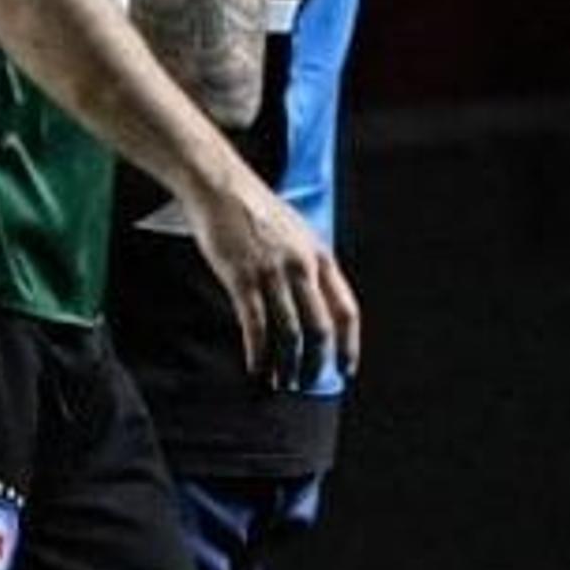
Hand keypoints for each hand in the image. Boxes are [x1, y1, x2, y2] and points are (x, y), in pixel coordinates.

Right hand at [189, 175, 362, 390]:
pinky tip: (256, 369)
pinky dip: (258, 352)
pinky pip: (255, 324)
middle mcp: (302, 267)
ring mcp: (272, 273)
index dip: (349, 344)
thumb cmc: (253, 209)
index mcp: (320, 256)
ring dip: (287, 363)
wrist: (220, 187)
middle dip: (317, 362)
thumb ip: (307, 264)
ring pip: (290, 331)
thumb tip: (311, 299)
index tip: (345, 368)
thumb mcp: (295, 234)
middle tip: (309, 382)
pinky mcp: (242, 278)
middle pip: (320, 327)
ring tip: (281, 382)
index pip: (346, 310)